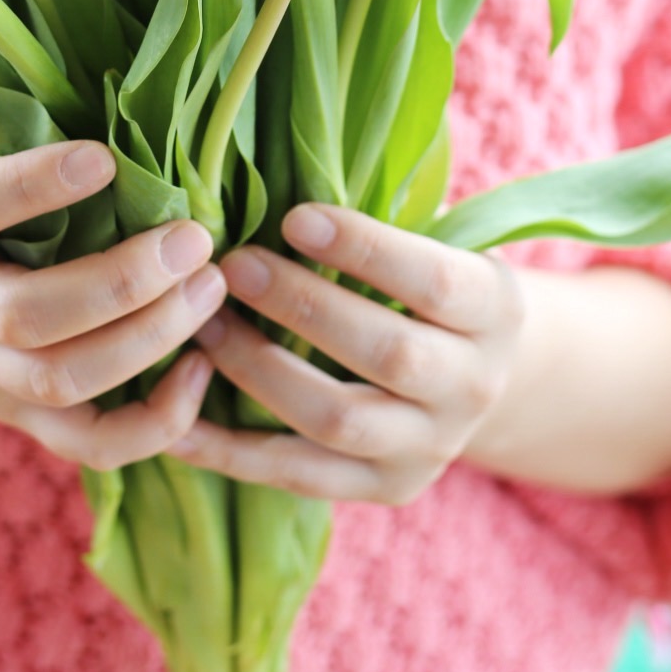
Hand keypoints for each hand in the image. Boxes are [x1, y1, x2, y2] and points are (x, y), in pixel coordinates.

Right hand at [0, 141, 224, 469]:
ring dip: (148, 340)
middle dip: (120, 281)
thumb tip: (74, 58)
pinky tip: (200, 366)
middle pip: (24, 316)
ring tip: (210, 287)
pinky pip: (86, 442)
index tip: (103, 158)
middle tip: (193, 237)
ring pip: (60, 382)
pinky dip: (153, 422)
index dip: (30, 187)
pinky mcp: (14, 415)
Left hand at [167, 204, 523, 501]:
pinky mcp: (385, 489)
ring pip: (338, 422)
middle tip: (233, 264)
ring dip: (259, 371)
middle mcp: (473, 387)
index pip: (433, 281)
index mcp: (495, 310)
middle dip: (302, 307)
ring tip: (201, 327)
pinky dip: (230, 450)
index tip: (294, 216)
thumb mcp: (436, 246)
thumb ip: (380, 226)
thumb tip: (280, 182)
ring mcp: (430, 448)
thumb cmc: (429, 286)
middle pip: (389, 354)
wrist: (483, 379)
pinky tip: (176, 420)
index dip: (365, 249)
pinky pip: (297, 475)